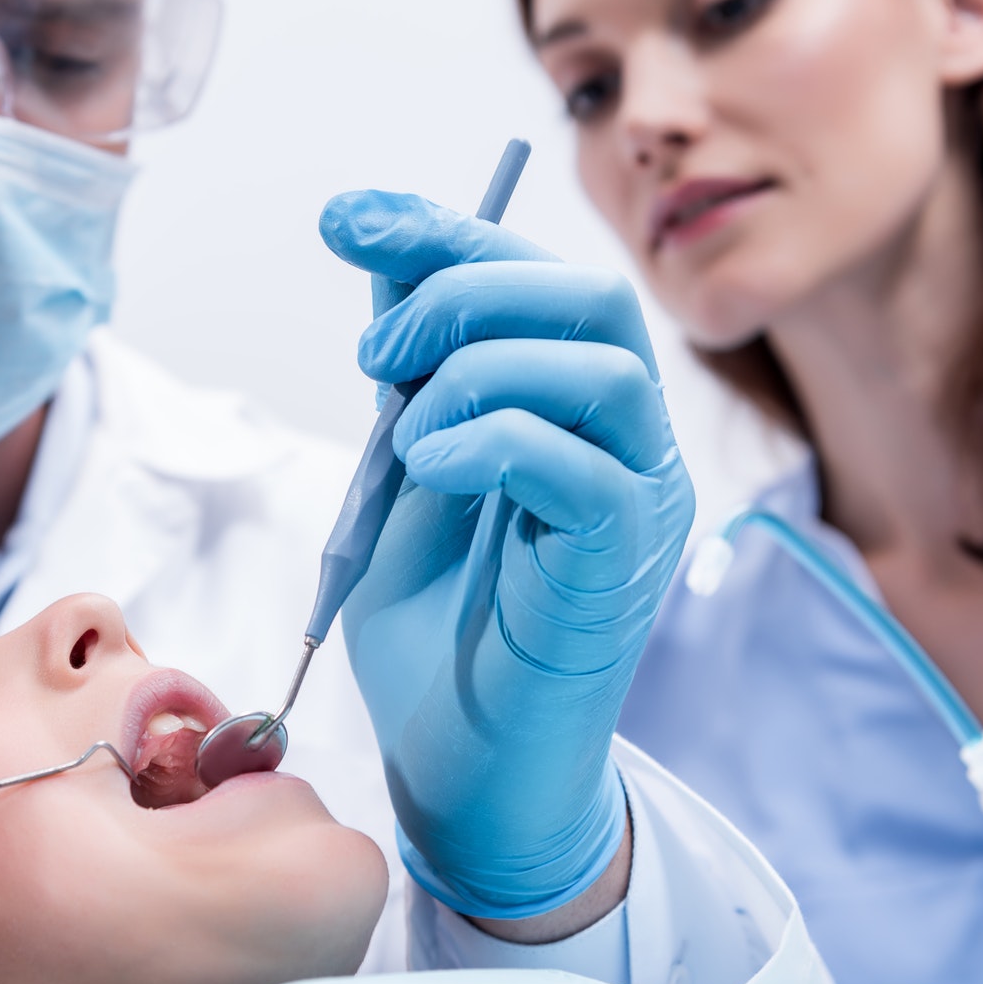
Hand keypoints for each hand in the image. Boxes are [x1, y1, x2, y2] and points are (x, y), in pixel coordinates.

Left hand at [320, 189, 691, 919]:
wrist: (461, 767)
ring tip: (405, 430)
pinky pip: (586, 467)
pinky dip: (492, 441)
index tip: (345, 216)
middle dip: (465, 288)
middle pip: (589, 296)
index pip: (537, 278)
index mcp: (576, 409)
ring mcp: (637, 503)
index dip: (442, 229)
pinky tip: (429, 470)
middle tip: (377, 351)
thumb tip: (385, 258)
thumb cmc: (438, 630)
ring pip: (602, 365)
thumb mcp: (405, 470)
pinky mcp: (621, 567)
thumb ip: (413, 374)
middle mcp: (625, 443)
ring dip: (477, 366)